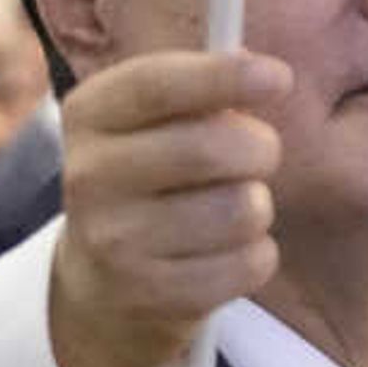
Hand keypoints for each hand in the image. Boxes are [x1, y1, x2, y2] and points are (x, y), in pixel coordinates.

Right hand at [48, 50, 288, 366]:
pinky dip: (257, 255)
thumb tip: (261, 71)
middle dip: (260, 147)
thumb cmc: (151, 179)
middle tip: (257, 155)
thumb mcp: (153, 122)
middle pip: (212, 148)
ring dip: (257, 207)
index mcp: (89, 114)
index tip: (278, 77)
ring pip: (241, 209)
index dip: (224, 76)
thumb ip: (201, 91)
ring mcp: (115, 241)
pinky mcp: (150, 295)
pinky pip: (248, 263)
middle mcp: (89, 176)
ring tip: (231, 210)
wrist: (102, 285)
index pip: (158, 84)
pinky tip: (226, 253)